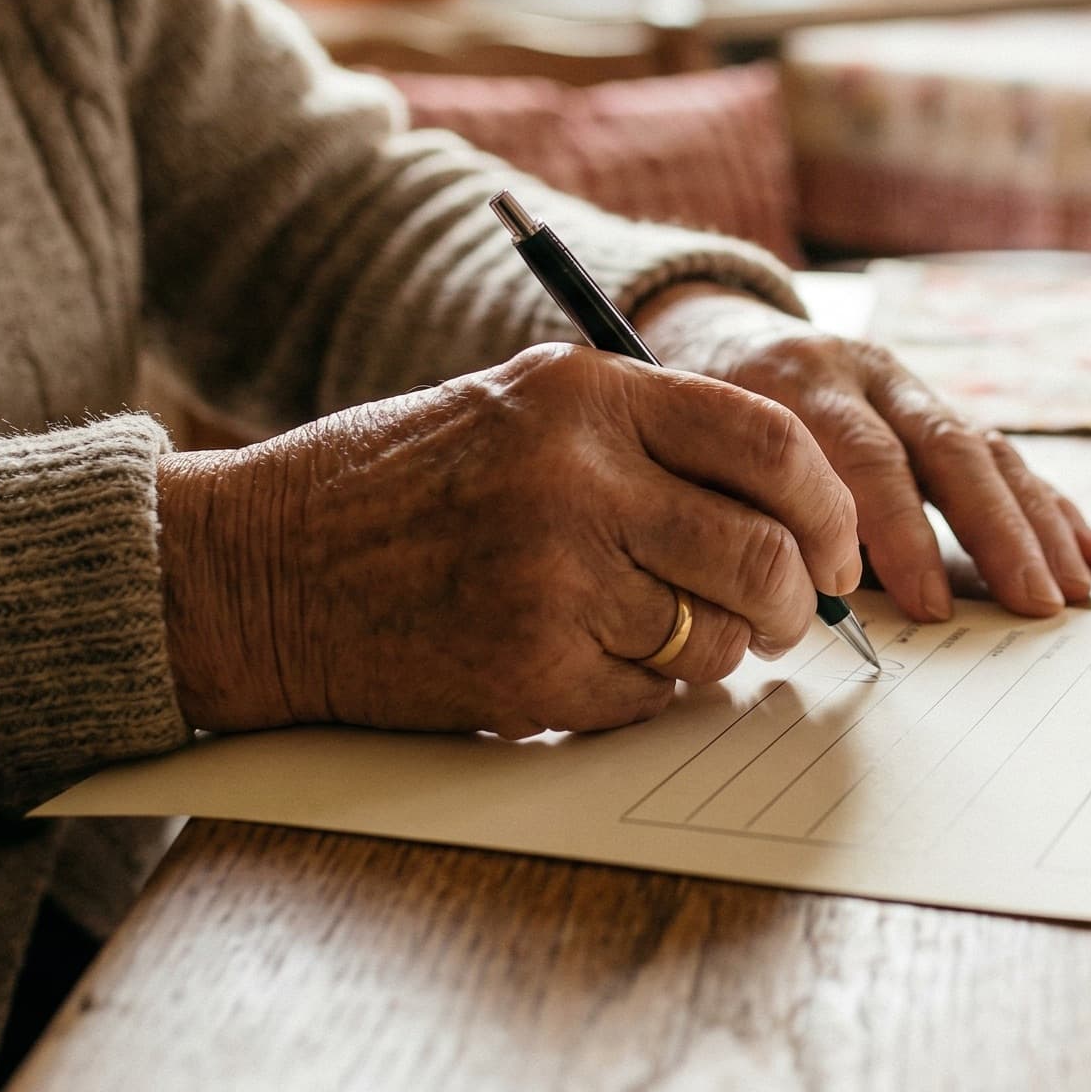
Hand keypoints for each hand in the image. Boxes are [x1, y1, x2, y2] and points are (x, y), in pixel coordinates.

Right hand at [155, 344, 861, 735]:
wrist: (252, 567)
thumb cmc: (394, 487)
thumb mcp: (520, 407)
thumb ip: (647, 440)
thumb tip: (795, 513)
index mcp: (587, 393)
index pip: (774, 444)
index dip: (829, 508)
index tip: (837, 547)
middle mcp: (579, 477)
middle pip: (765, 555)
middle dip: (797, 600)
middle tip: (787, 615)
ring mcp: (555, 578)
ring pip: (720, 638)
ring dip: (715, 650)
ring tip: (657, 631)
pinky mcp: (531, 670)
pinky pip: (654, 698)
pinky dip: (644, 694)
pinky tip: (587, 662)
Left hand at [634, 284, 1090, 621]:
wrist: (710, 334)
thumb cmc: (693, 423)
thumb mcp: (699, 455)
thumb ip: (755, 516)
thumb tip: (814, 605)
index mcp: (795, 382)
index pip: (862, 457)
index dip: (899, 532)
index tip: (930, 604)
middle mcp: (862, 372)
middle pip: (945, 446)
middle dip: (997, 530)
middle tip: (1035, 599)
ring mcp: (907, 384)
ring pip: (985, 447)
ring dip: (1036, 523)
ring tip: (1073, 587)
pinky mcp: (935, 403)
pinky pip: (1001, 450)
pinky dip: (1046, 501)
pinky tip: (1088, 544)